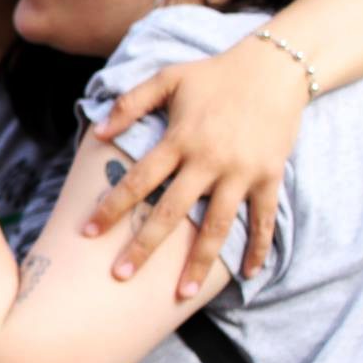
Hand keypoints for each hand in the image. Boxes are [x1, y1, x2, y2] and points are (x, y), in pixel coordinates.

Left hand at [83, 32, 299, 295]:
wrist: (274, 68)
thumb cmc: (213, 74)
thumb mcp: (167, 78)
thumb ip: (130, 103)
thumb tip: (99, 130)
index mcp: (178, 139)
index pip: (137, 180)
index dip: (111, 207)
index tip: (88, 233)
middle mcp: (207, 161)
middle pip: (171, 212)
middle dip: (143, 246)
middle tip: (119, 276)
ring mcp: (240, 172)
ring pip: (216, 226)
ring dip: (198, 263)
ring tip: (180, 294)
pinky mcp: (269, 177)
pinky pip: (263, 220)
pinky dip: (257, 248)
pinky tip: (247, 274)